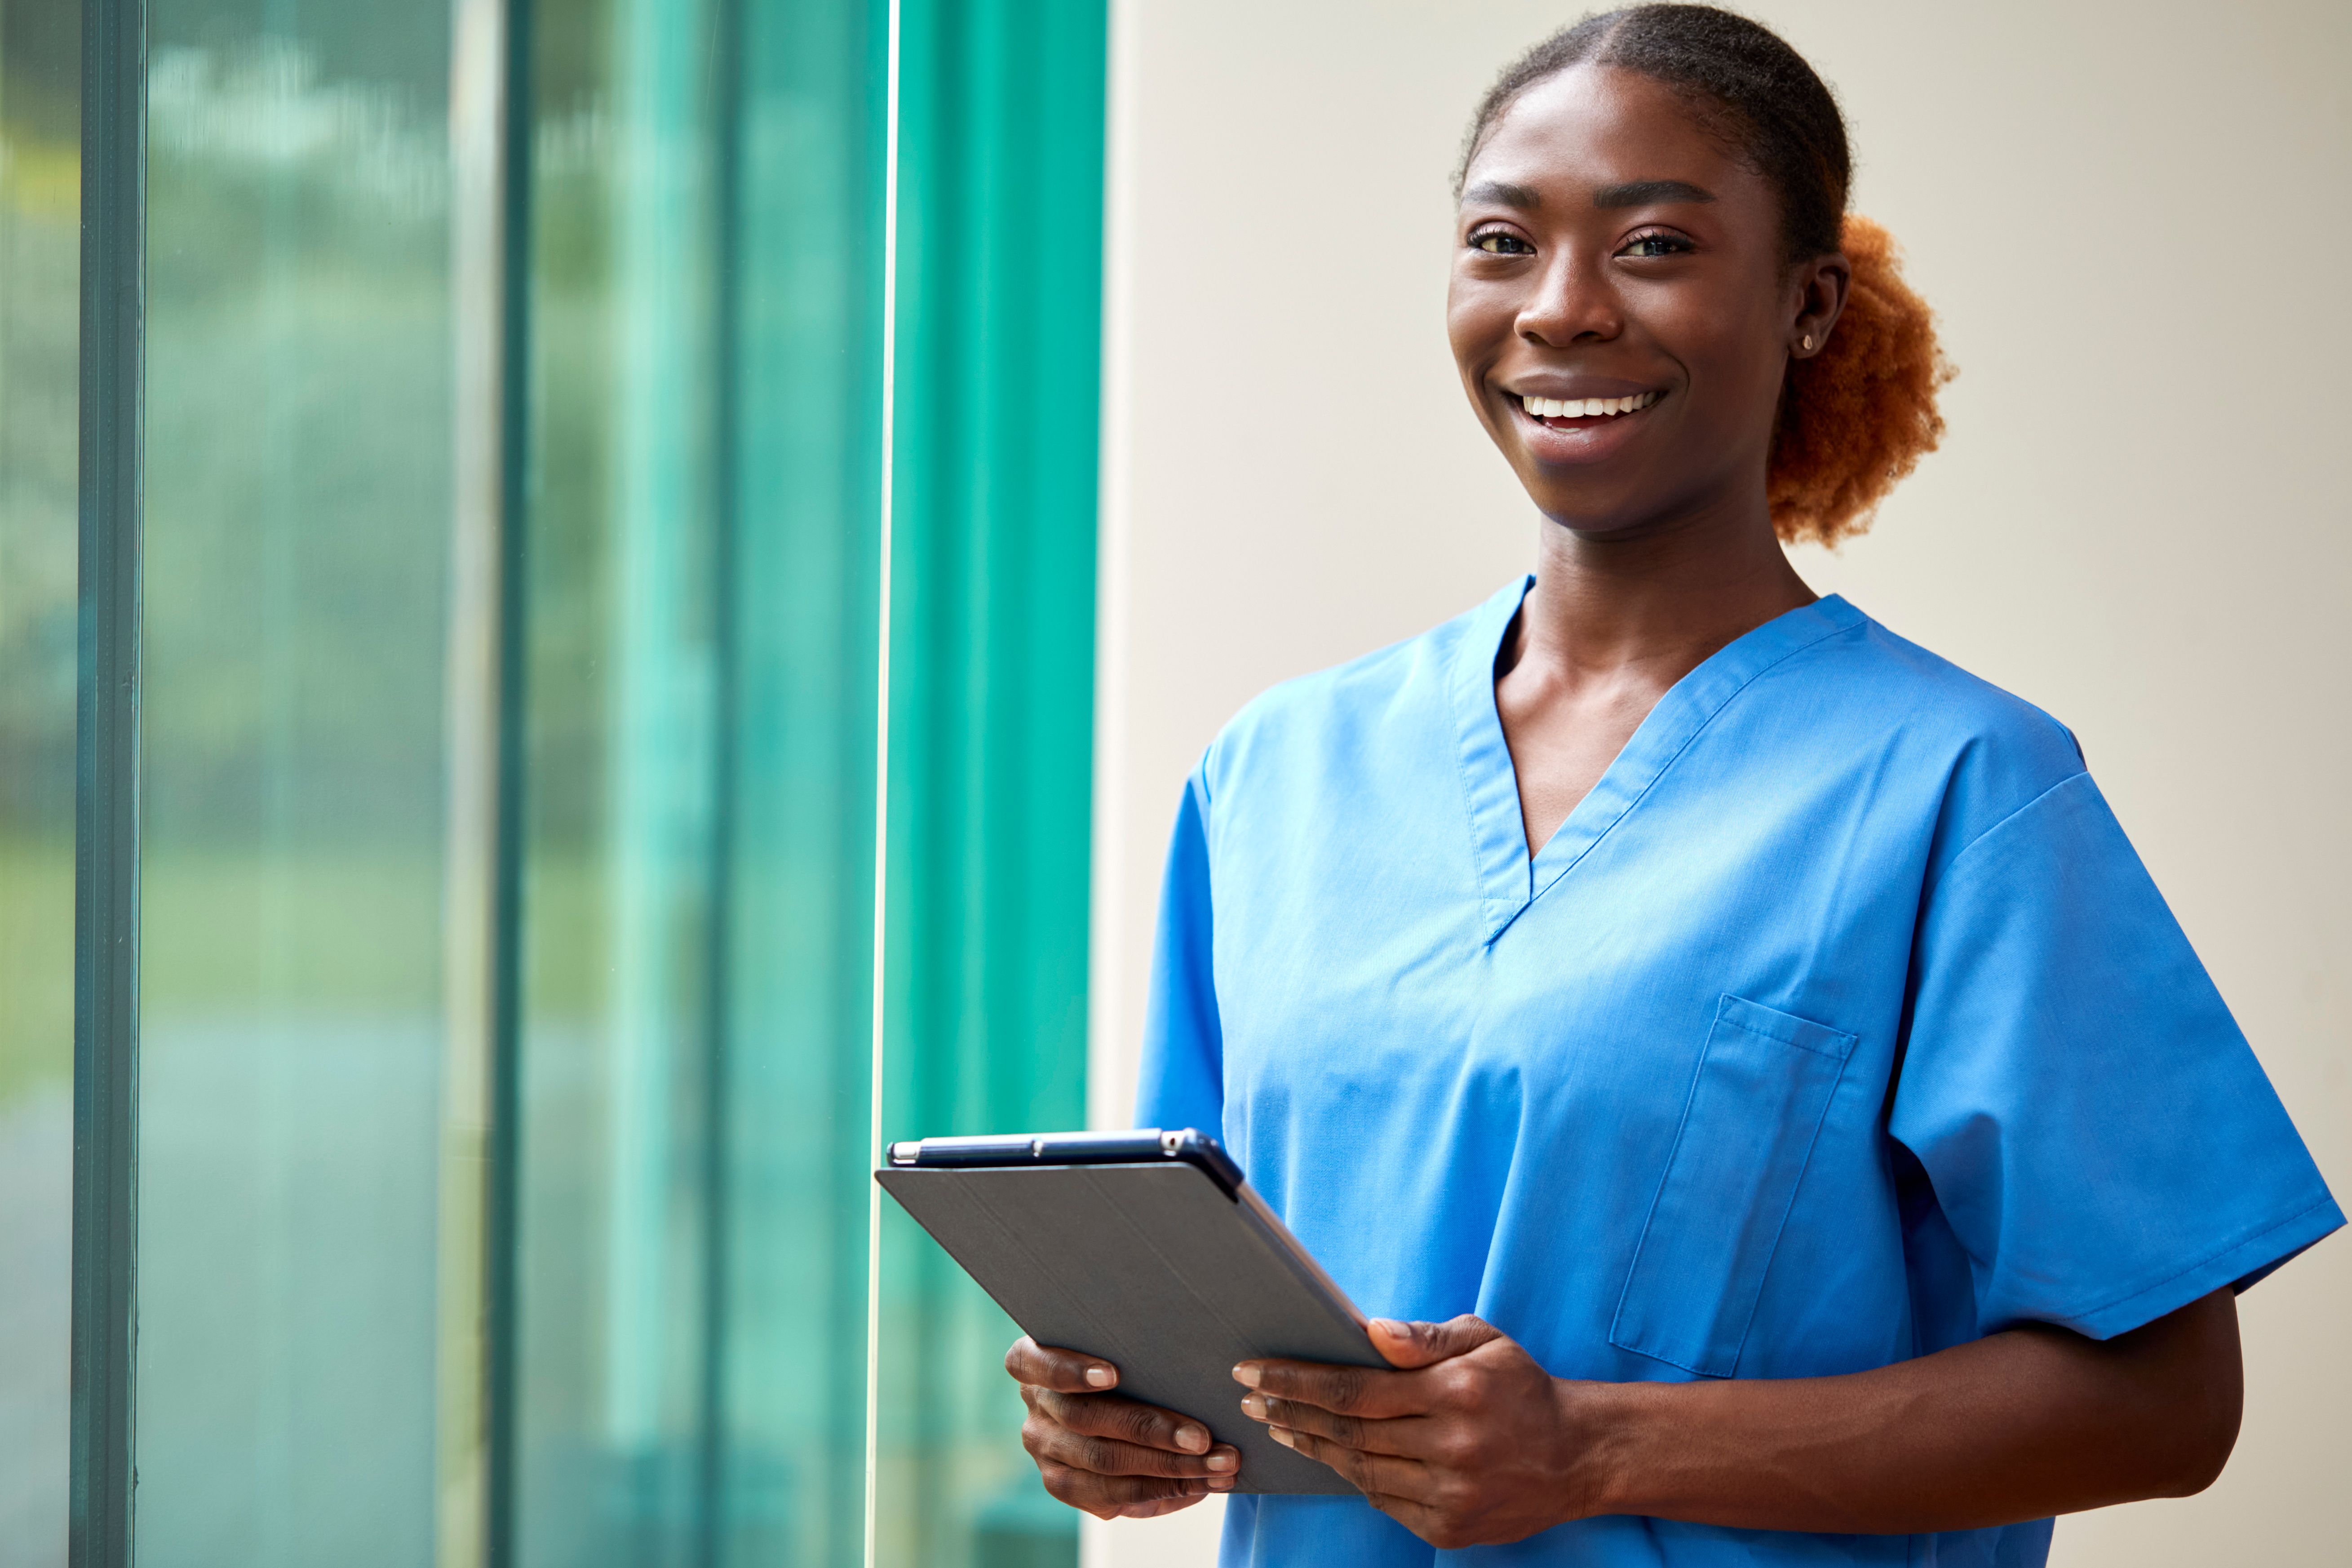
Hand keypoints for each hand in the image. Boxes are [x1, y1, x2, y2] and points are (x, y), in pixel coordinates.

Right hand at [1006, 1336, 1242, 1519]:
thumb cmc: (1126, 1364)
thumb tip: (1193, 1374)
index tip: (1114, 1375)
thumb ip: (1137, 1354)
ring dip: (1169, 1467)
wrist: (1112, 1404)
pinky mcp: (1064, 1486)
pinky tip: (1202, 1484)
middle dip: (1151, 1430)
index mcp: (1032, 1362)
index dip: (1070, 1371)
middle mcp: (1035, 1408)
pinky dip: (1164, 1490)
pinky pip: (1112, 1496)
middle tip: (1203, 1437)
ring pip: (1104, 1463)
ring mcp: (1045, 1451)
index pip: (1034, 1364)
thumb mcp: (1122, 1350)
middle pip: (1086, 1419)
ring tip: (1217, 1465)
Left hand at [1235, 1315, 1607, 1548]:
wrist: (1577, 1456)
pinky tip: (1332, 1456)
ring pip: (1359, 1471)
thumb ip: (1426, 1336)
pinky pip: (1383, 1502)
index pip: (1353, 1389)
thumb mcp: (1484, 1340)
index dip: (1296, 1381)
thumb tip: (1371, 1332)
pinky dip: (1353, 1477)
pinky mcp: (1449, 1528)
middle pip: (1347, 1432)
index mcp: (1454, 1393)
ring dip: (1313, 1447)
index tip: (1254, 1371)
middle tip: (1253, 1397)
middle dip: (1290, 1411)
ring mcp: (1449, 1494)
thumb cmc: (1521, 1389)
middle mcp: (1450, 1447)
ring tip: (1281, 1424)